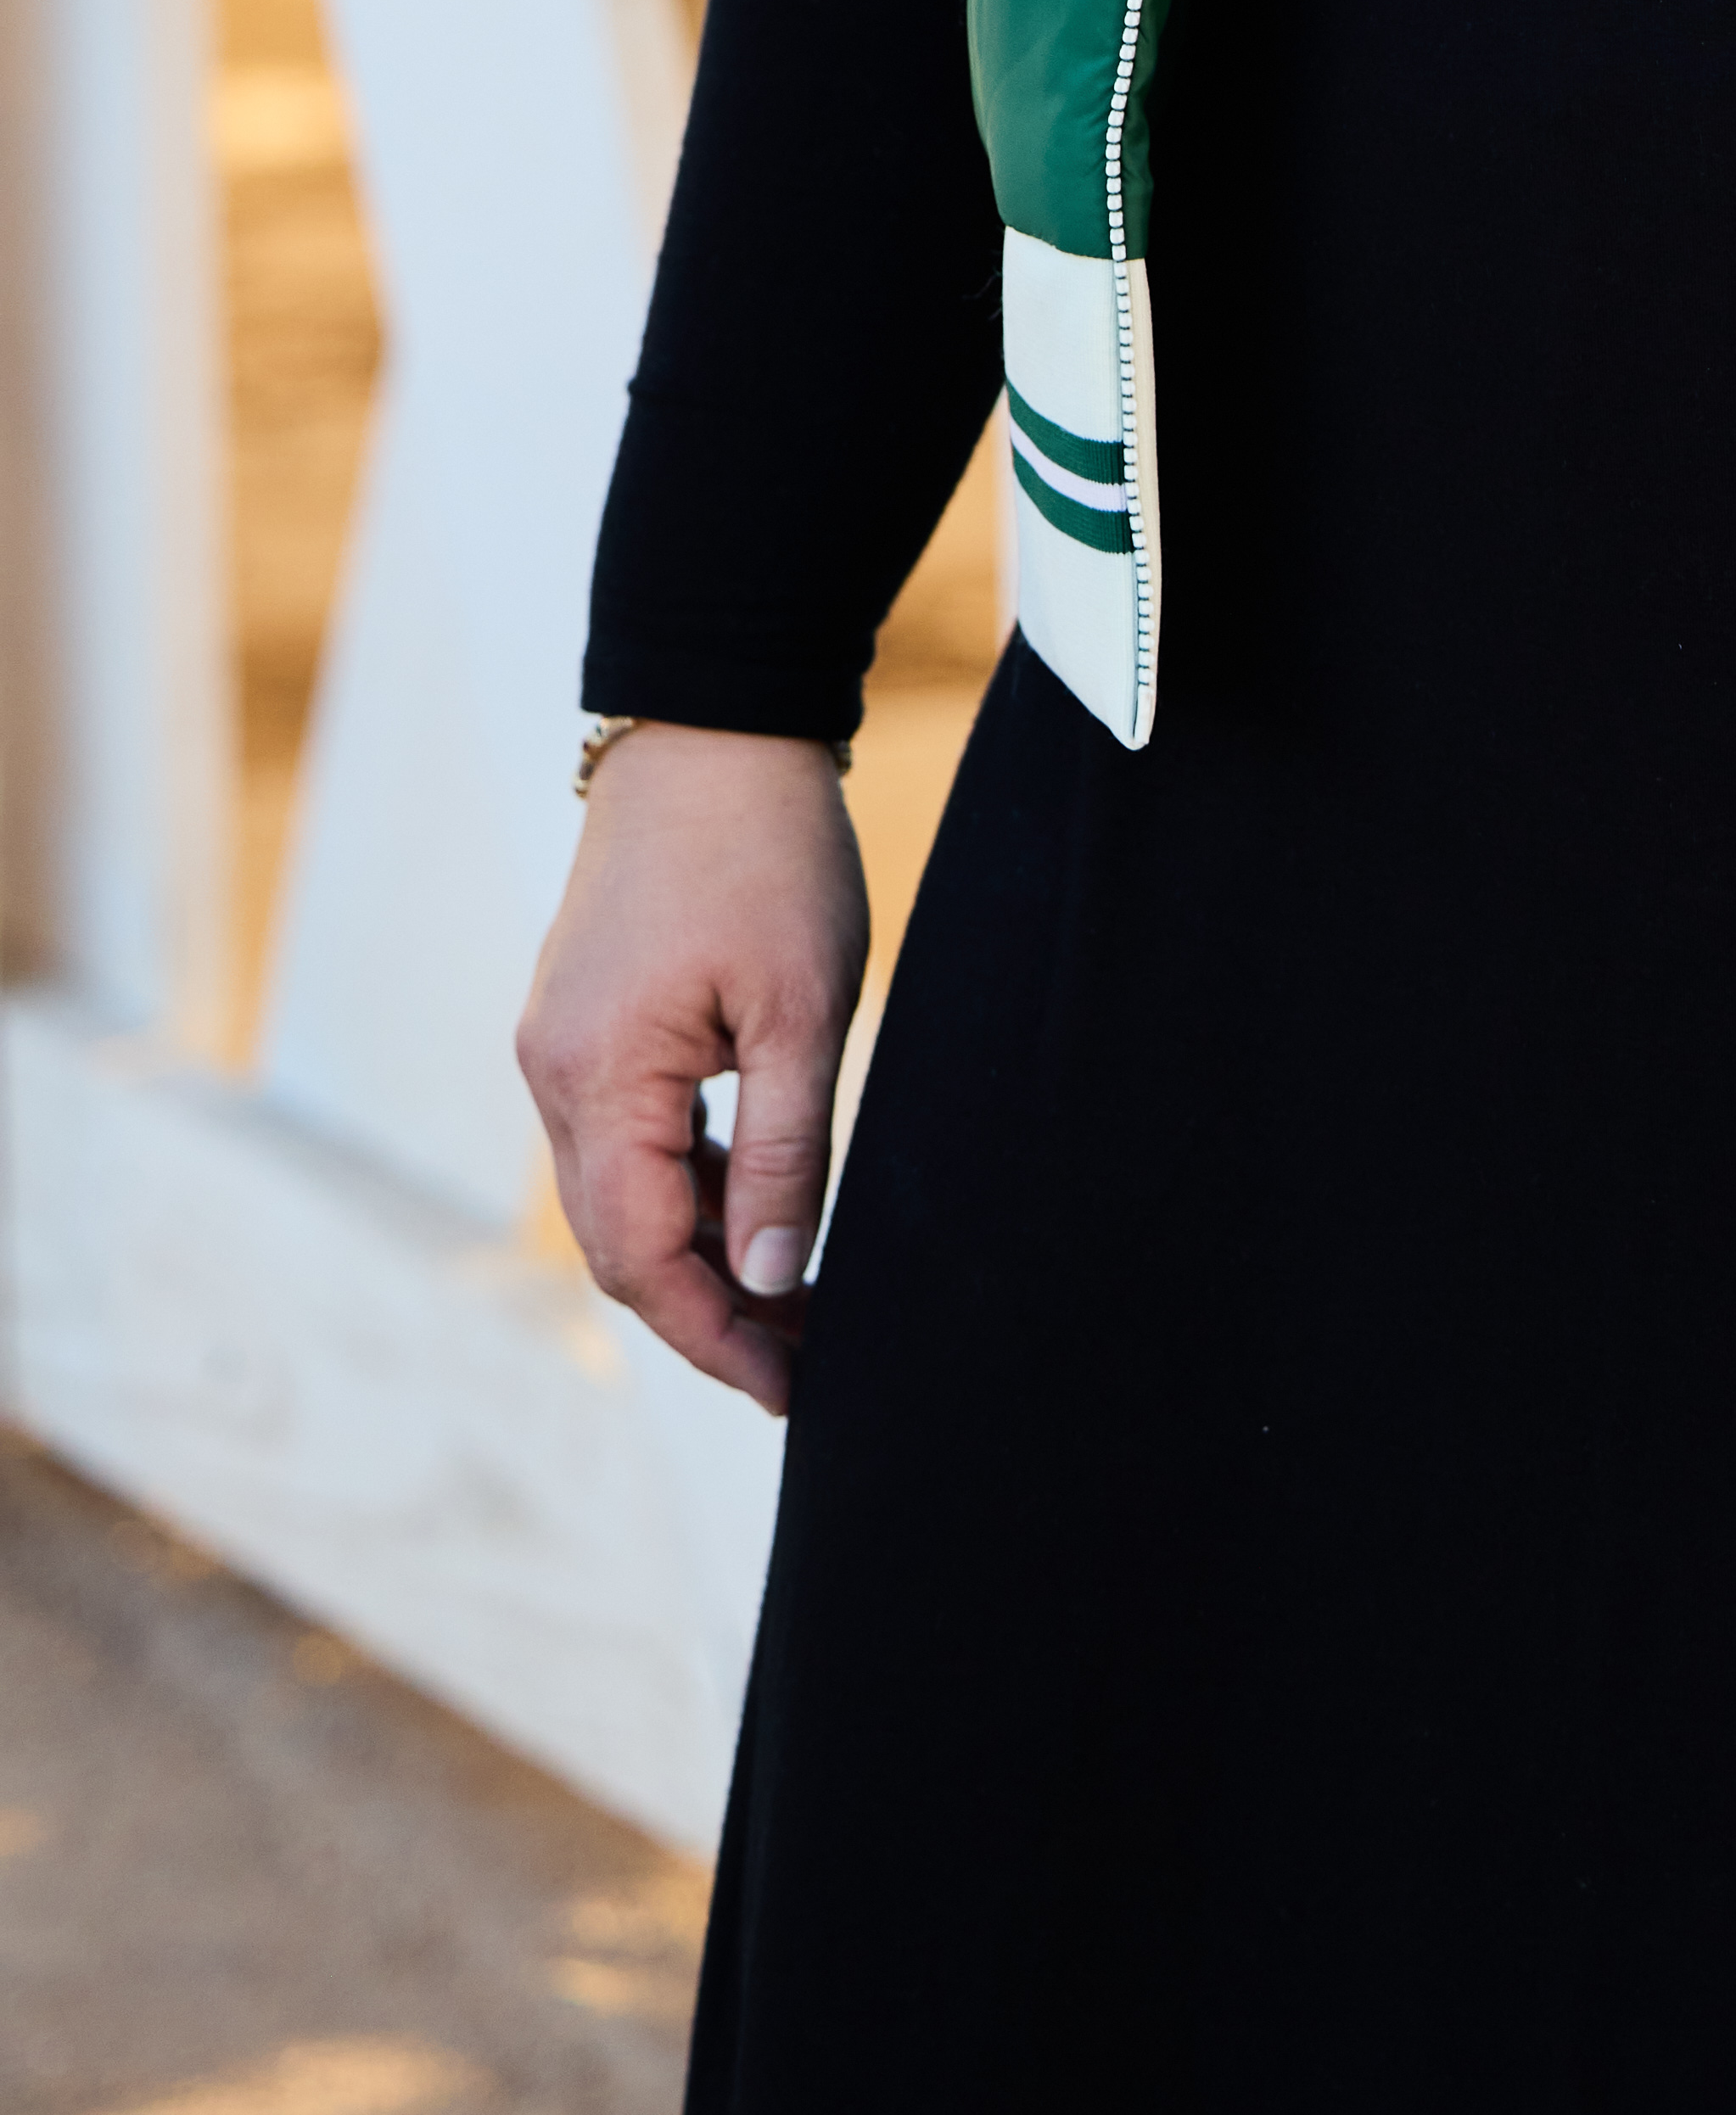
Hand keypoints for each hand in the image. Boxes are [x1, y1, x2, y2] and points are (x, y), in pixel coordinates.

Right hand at [517, 727, 867, 1417]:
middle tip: (803, 1361)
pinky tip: (752, 1202)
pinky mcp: (581, 1020)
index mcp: (596, 1079)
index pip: (644, 1258)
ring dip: (695, 1253)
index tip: (794, 1386)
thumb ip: (783, 1151)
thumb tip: (775, 1277)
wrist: (712, 727)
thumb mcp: (799, 1010)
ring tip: (792, 1297)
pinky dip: (681, 1186)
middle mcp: (553, 1074)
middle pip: (617, 1243)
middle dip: (707, 1313)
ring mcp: (558, 1046)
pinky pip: (621, 1138)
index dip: (718, 1335)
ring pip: (617, 1196)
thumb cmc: (768, 856)